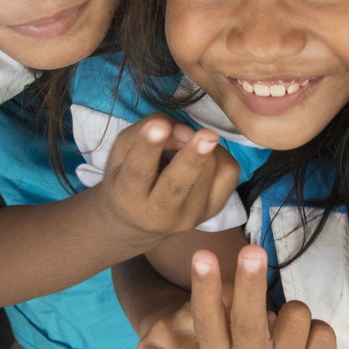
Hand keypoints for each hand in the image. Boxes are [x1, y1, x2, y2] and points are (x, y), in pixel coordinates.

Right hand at [100, 115, 238, 243]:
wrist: (140, 222)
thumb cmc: (126, 181)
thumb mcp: (119, 156)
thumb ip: (141, 135)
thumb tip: (183, 130)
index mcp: (129, 199)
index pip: (138, 172)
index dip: (148, 147)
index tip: (159, 126)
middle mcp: (161, 214)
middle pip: (180, 183)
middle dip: (193, 157)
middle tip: (207, 135)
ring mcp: (191, 215)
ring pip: (208, 170)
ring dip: (202, 145)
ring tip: (187, 142)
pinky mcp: (214, 210)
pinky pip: (228, 173)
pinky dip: (220, 154)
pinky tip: (205, 155)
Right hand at [142, 245, 336, 348]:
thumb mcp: (228, 338)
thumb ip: (227, 309)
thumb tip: (245, 272)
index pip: (208, 319)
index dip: (205, 287)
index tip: (201, 255)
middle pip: (249, 320)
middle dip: (250, 282)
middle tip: (251, 249)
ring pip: (296, 314)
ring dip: (294, 311)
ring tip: (287, 330)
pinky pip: (323, 331)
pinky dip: (317, 330)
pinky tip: (306, 347)